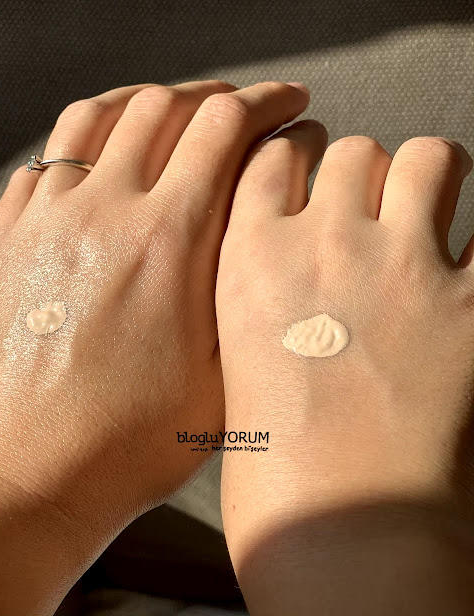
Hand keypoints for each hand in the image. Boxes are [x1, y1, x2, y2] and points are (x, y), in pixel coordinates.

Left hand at [0, 79, 309, 614]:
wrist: (29, 474)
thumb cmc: (126, 441)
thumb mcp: (223, 373)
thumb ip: (245, 286)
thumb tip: (262, 232)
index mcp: (170, 242)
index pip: (226, 129)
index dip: (267, 101)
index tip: (290, 102)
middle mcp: (106, 213)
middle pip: (167, 107)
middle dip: (218, 95)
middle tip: (243, 106)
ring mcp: (49, 218)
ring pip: (102, 114)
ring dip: (150, 99)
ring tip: (178, 109)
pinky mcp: (10, 235)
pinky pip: (49, 155)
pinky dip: (87, 135)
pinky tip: (105, 152)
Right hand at [216, 131, 473, 612]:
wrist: (342, 533)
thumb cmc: (275, 467)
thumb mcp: (234, 359)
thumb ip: (260, 293)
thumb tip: (291, 257)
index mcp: (253, 259)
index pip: (275, 156)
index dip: (296, 153)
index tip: (310, 164)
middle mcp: (325, 246)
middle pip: (352, 151)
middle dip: (362, 171)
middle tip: (369, 204)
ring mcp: (402, 268)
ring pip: (428, 157)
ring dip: (430, 175)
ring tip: (429, 206)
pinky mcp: (472, 303)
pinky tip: (471, 265)